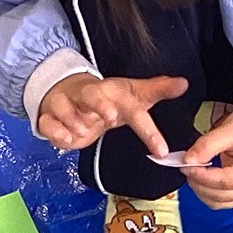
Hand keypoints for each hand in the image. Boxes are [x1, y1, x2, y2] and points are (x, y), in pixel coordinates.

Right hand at [36, 73, 187, 157]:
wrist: (66, 92)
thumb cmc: (105, 99)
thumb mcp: (133, 95)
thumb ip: (157, 90)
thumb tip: (184, 83)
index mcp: (112, 93)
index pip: (133, 108)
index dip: (147, 129)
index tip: (160, 149)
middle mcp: (89, 96)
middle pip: (93, 95)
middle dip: (100, 104)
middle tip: (111, 118)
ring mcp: (67, 105)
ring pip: (65, 107)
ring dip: (74, 120)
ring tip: (81, 130)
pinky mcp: (50, 117)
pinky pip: (48, 123)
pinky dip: (55, 132)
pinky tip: (65, 140)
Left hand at [181, 85, 232, 208]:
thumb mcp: (232, 128)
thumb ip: (209, 145)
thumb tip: (188, 160)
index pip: (225, 182)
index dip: (201, 176)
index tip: (185, 165)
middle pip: (221, 196)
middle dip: (199, 183)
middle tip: (186, 165)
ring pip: (219, 202)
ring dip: (202, 189)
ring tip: (193, 169)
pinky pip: (223, 200)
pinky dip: (209, 190)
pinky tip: (203, 175)